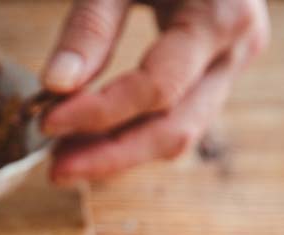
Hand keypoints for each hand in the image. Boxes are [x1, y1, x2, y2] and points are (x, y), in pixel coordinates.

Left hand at [40, 0, 269, 182]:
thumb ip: (90, 25)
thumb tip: (55, 86)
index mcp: (223, 14)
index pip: (157, 89)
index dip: (99, 113)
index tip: (47, 121)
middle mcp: (236, 50)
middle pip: (173, 129)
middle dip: (110, 156)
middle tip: (54, 170)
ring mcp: (230, 66)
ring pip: (177, 135)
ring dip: (119, 156)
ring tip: (64, 160)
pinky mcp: (215, 74)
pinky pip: (175, 120)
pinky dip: (131, 136)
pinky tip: (89, 141)